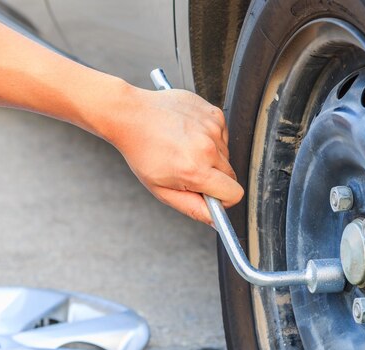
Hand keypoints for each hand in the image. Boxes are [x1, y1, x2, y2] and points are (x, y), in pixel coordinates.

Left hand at [102, 86, 243, 224]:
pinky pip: (222, 136)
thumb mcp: (161, 190)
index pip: (234, 194)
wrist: (131, 114)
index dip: (223, 199)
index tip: (209, 194)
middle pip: (231, 175)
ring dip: (211, 156)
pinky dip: (210, 138)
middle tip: (189, 169)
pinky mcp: (214, 114)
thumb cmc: (142, 152)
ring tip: (185, 148)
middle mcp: (208, 148)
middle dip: (214, 177)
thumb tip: (215, 221)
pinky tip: (189, 134)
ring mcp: (213, 128)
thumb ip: (192, 208)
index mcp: (196, 170)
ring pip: (226, 155)